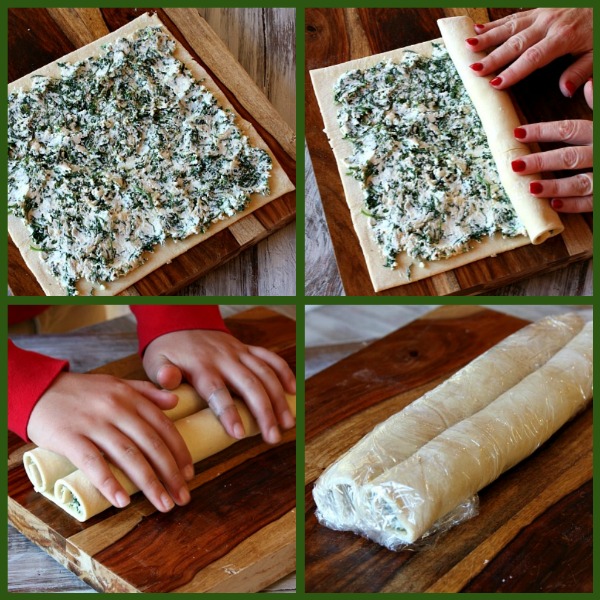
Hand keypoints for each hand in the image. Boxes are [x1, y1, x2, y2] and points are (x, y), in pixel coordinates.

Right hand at [27, 373, 193, 511]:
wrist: (39, 388)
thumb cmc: (81, 391)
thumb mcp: (117, 384)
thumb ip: (146, 392)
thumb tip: (175, 401)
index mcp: (130, 397)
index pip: (163, 426)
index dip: (179, 451)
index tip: (190, 473)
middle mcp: (117, 408)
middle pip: (151, 444)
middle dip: (171, 473)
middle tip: (183, 497)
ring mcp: (94, 423)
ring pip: (128, 455)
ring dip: (149, 483)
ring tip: (163, 504)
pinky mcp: (70, 437)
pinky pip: (93, 462)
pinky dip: (109, 483)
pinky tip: (123, 501)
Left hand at [142, 330, 295, 444]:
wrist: (180, 321)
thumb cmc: (167, 350)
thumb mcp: (156, 360)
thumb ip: (162, 373)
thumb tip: (166, 380)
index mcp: (201, 366)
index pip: (217, 391)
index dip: (229, 412)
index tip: (238, 434)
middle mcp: (224, 359)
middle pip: (249, 385)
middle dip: (264, 412)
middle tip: (273, 438)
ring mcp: (239, 352)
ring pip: (265, 374)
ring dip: (279, 398)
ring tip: (287, 424)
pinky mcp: (247, 349)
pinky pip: (270, 358)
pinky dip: (284, 372)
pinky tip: (293, 392)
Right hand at [465, 9, 592, 95]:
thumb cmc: (597, 33)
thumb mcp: (596, 55)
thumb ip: (580, 72)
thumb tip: (565, 90)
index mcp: (563, 37)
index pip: (533, 58)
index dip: (513, 72)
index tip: (496, 83)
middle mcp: (548, 24)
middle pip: (516, 43)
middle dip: (493, 57)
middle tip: (473, 69)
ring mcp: (542, 14)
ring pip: (510, 27)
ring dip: (488, 37)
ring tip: (468, 46)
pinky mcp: (539, 9)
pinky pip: (514, 17)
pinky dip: (495, 25)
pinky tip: (479, 30)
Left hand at [511, 83, 592, 212]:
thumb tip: (588, 84)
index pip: (569, 129)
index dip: (542, 131)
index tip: (517, 133)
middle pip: (569, 157)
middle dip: (541, 162)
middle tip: (515, 165)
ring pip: (579, 183)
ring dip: (554, 186)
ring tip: (531, 188)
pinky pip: (591, 203)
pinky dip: (573, 205)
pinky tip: (554, 205)